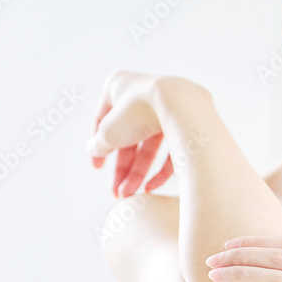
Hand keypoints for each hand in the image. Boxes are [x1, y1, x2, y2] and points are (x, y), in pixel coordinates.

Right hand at [87, 70, 174, 197]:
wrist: (182, 107)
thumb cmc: (139, 111)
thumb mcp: (110, 131)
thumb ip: (100, 142)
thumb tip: (94, 148)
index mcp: (120, 86)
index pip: (104, 119)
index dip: (99, 145)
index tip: (97, 168)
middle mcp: (144, 94)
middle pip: (130, 136)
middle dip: (123, 168)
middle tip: (117, 193)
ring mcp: (168, 108)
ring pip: (151, 146)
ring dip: (139, 172)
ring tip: (130, 195)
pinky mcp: (187, 122)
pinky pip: (172, 149)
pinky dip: (161, 169)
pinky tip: (151, 188)